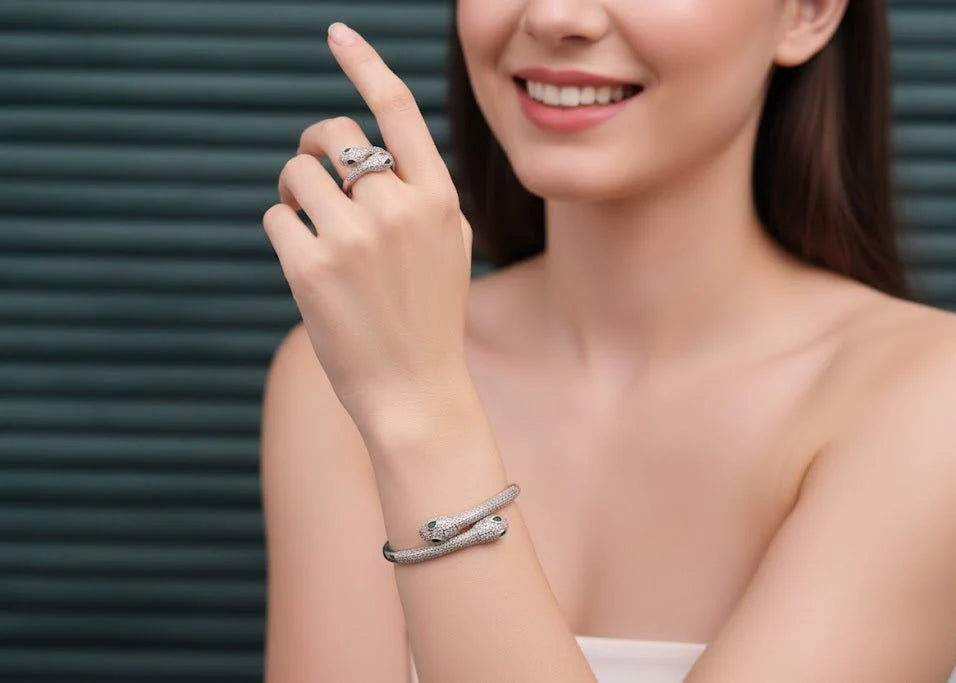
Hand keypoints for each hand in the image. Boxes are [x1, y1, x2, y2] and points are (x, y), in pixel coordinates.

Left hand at [262, 22, 474, 437]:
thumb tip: (373, 150)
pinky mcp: (310, 269)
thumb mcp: (451, 245)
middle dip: (314, 144)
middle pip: (332, 133)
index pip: (396, 109)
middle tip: (312, 169)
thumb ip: (424, 193)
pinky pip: (275, 218)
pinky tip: (306, 264)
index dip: (364, 63)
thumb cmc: (431, 315)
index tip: (337, 35)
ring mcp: (353, 238)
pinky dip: (283, 232)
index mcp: (438, 198)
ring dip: (295, 195)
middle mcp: (398, 208)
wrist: (416, 389)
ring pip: (295, 174)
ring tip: (314, 231)